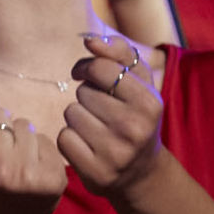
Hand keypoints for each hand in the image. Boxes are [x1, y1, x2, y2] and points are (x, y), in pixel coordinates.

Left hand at [58, 34, 164, 197]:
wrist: (141, 171)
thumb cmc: (135, 115)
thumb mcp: (139, 81)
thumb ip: (119, 52)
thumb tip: (90, 40)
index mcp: (150, 103)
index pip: (101, 68)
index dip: (89, 68)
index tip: (90, 75)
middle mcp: (135, 129)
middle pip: (83, 93)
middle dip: (87, 97)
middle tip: (104, 112)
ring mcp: (115, 153)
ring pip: (71, 114)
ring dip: (78, 117)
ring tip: (97, 128)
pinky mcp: (95, 172)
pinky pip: (64, 138)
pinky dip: (70, 138)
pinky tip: (88, 145)